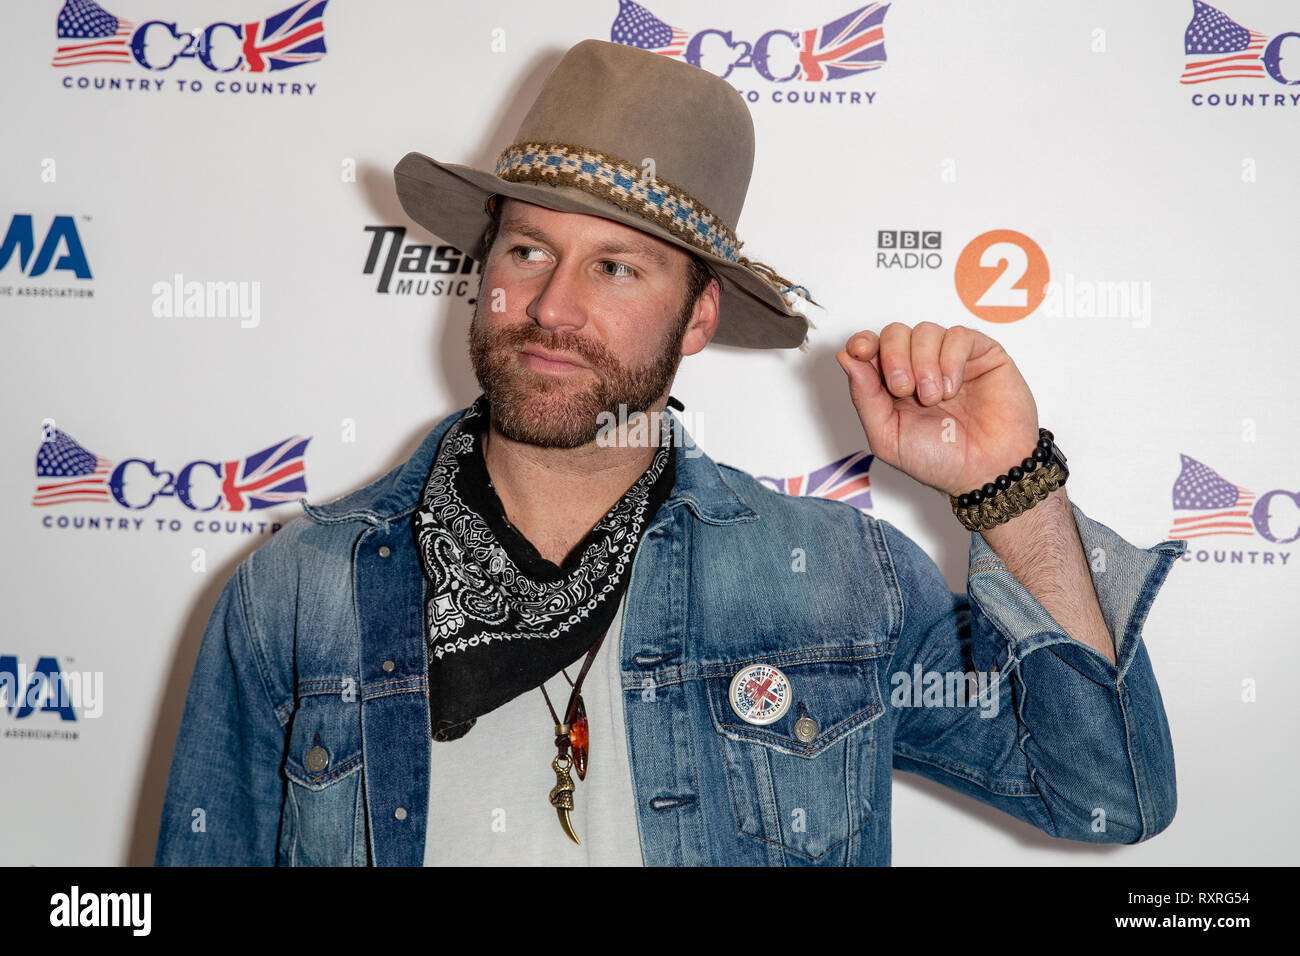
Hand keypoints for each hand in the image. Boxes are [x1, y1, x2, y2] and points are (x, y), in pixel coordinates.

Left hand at [836, 322, 1038, 497]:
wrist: (986, 473)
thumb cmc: (940, 460)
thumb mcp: (887, 436)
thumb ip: (864, 397)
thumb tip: (845, 358)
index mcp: (893, 385)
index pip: (871, 348)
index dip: (862, 343)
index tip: (859, 351)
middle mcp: (920, 367)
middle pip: (894, 332)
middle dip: (893, 358)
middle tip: (904, 389)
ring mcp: (950, 358)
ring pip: (925, 331)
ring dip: (924, 364)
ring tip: (934, 398)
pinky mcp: (982, 354)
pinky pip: (958, 335)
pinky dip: (950, 360)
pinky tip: (952, 388)